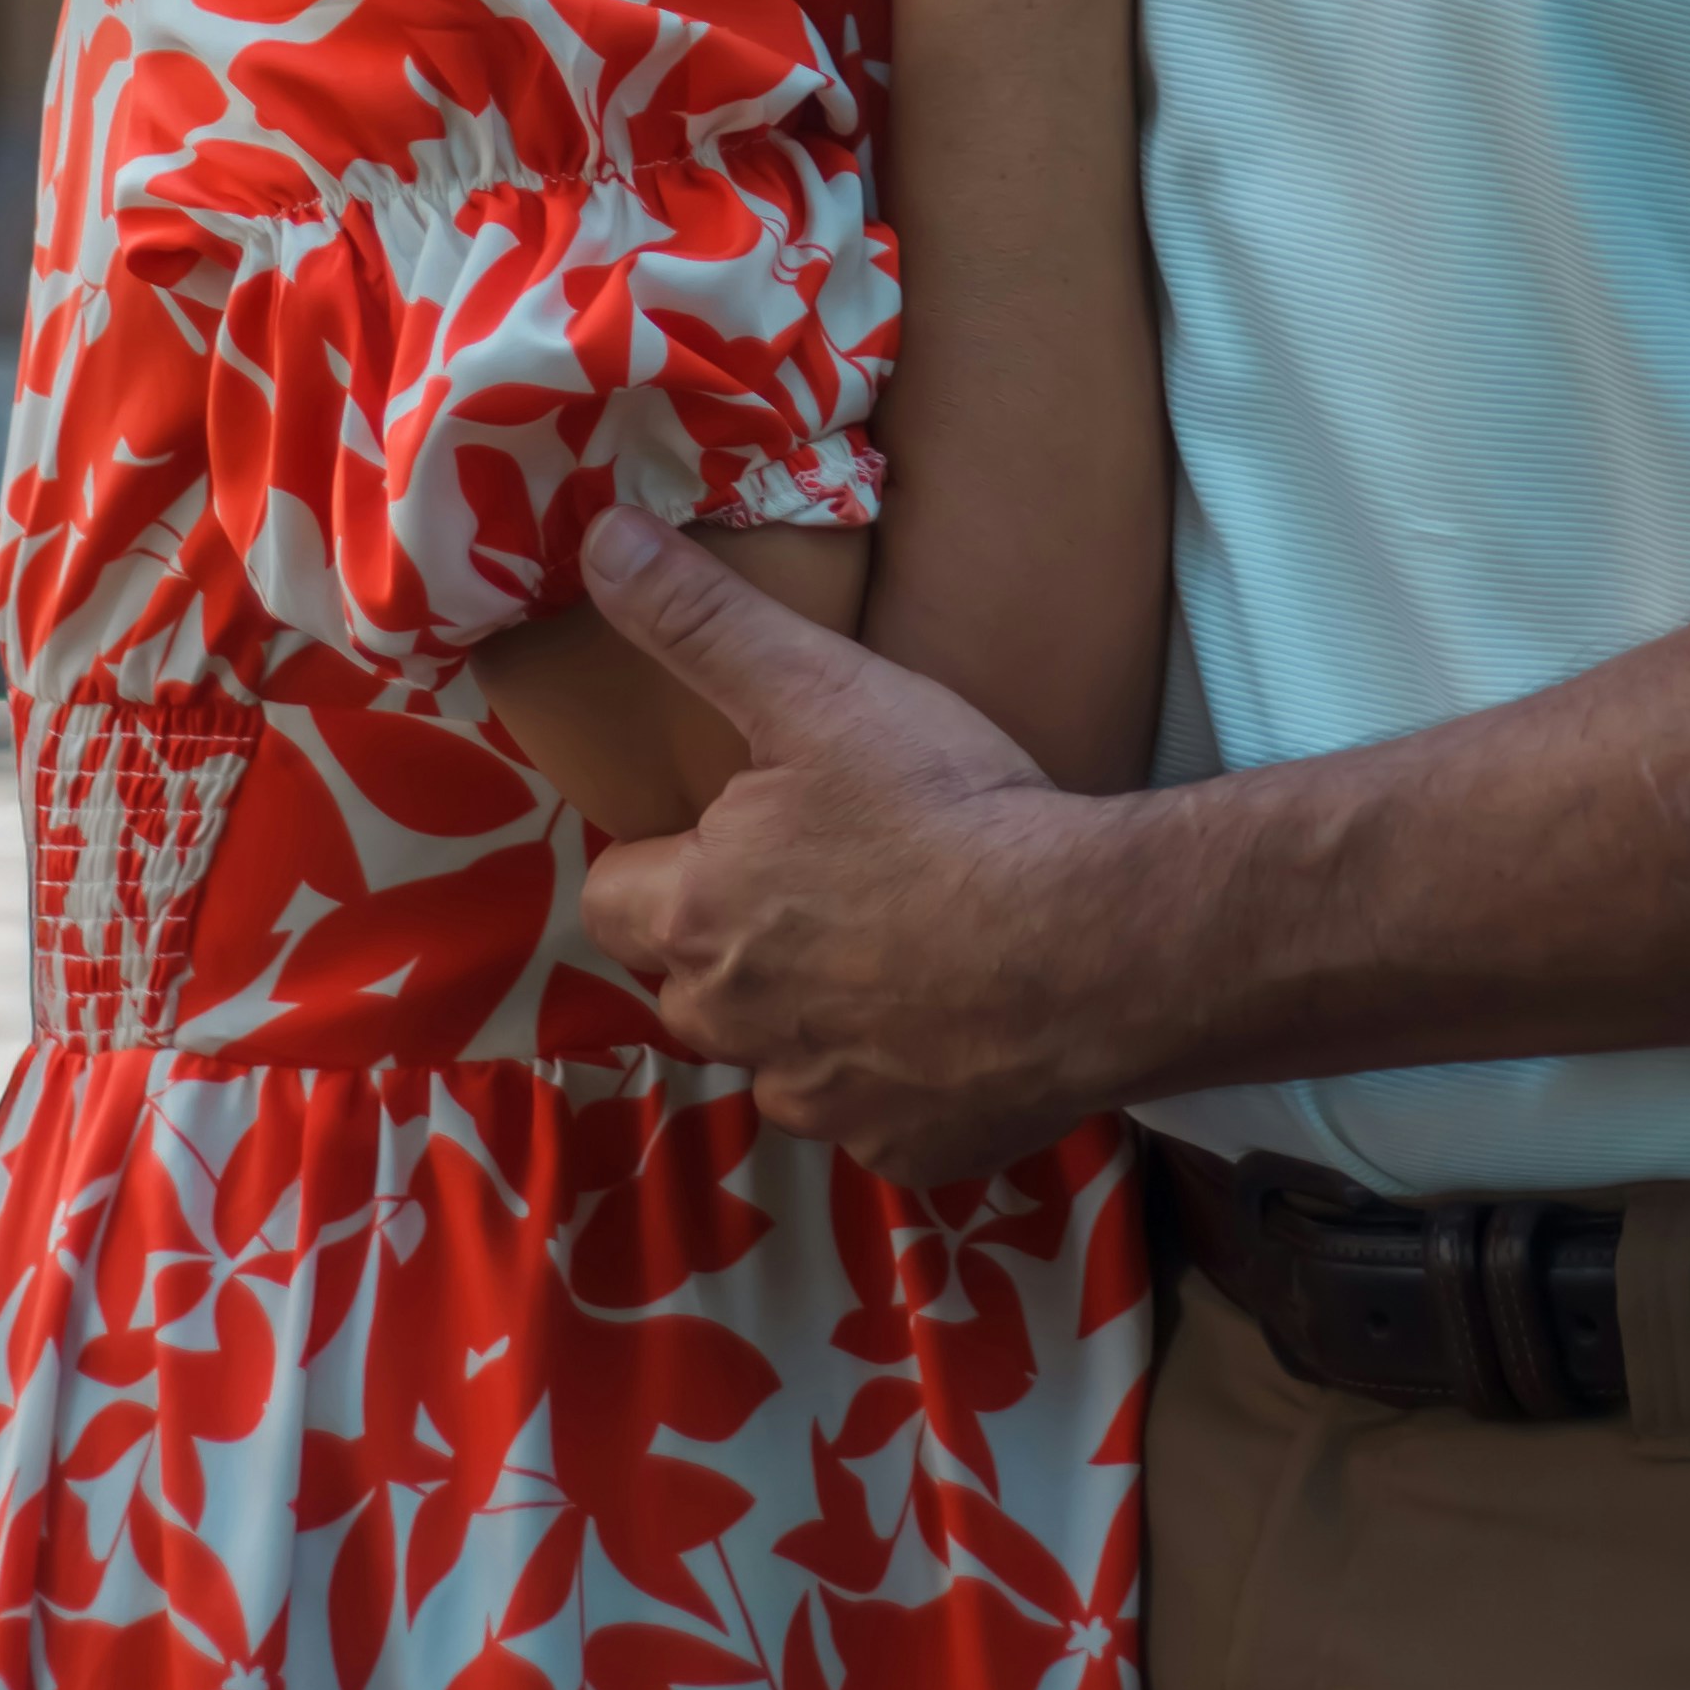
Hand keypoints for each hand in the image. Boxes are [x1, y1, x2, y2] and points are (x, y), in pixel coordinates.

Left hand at [553, 502, 1165, 1182]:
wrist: (1093, 944)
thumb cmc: (947, 811)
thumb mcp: (815, 690)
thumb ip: (697, 618)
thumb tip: (597, 536)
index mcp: (697, 918)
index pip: (613, 900)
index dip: (663, 863)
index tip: (732, 835)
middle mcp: (737, 1028)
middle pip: (691, 990)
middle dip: (737, 948)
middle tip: (829, 887)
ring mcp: (822, 1102)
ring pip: (781, 1062)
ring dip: (815, 1021)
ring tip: (902, 953)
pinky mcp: (906, 1152)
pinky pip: (877, 1120)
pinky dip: (904, 1081)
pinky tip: (962, 1022)